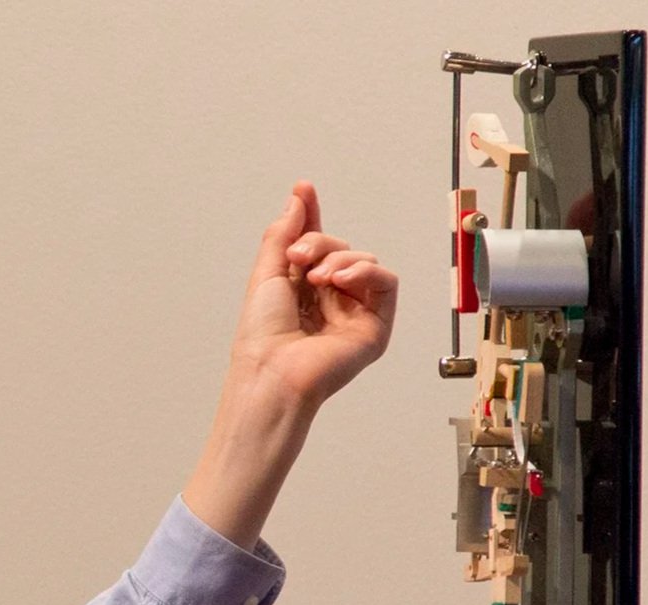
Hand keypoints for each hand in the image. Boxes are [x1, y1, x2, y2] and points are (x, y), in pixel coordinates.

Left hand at [227, 180, 397, 419]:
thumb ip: (283, 233)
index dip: (311, 217)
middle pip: (339, 248)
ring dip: (340, 258)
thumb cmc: (262, 336)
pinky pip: (386, 283)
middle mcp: (329, 298)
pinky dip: (366, 273)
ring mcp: (353, 311)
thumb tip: (298, 197)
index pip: (315, 244)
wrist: (272, 371)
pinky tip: (342, 280)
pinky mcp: (374, 326)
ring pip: (363, 261)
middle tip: (298, 257)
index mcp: (301, 288)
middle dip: (320, 244)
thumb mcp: (266, 273)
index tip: (304, 190)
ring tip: (317, 277)